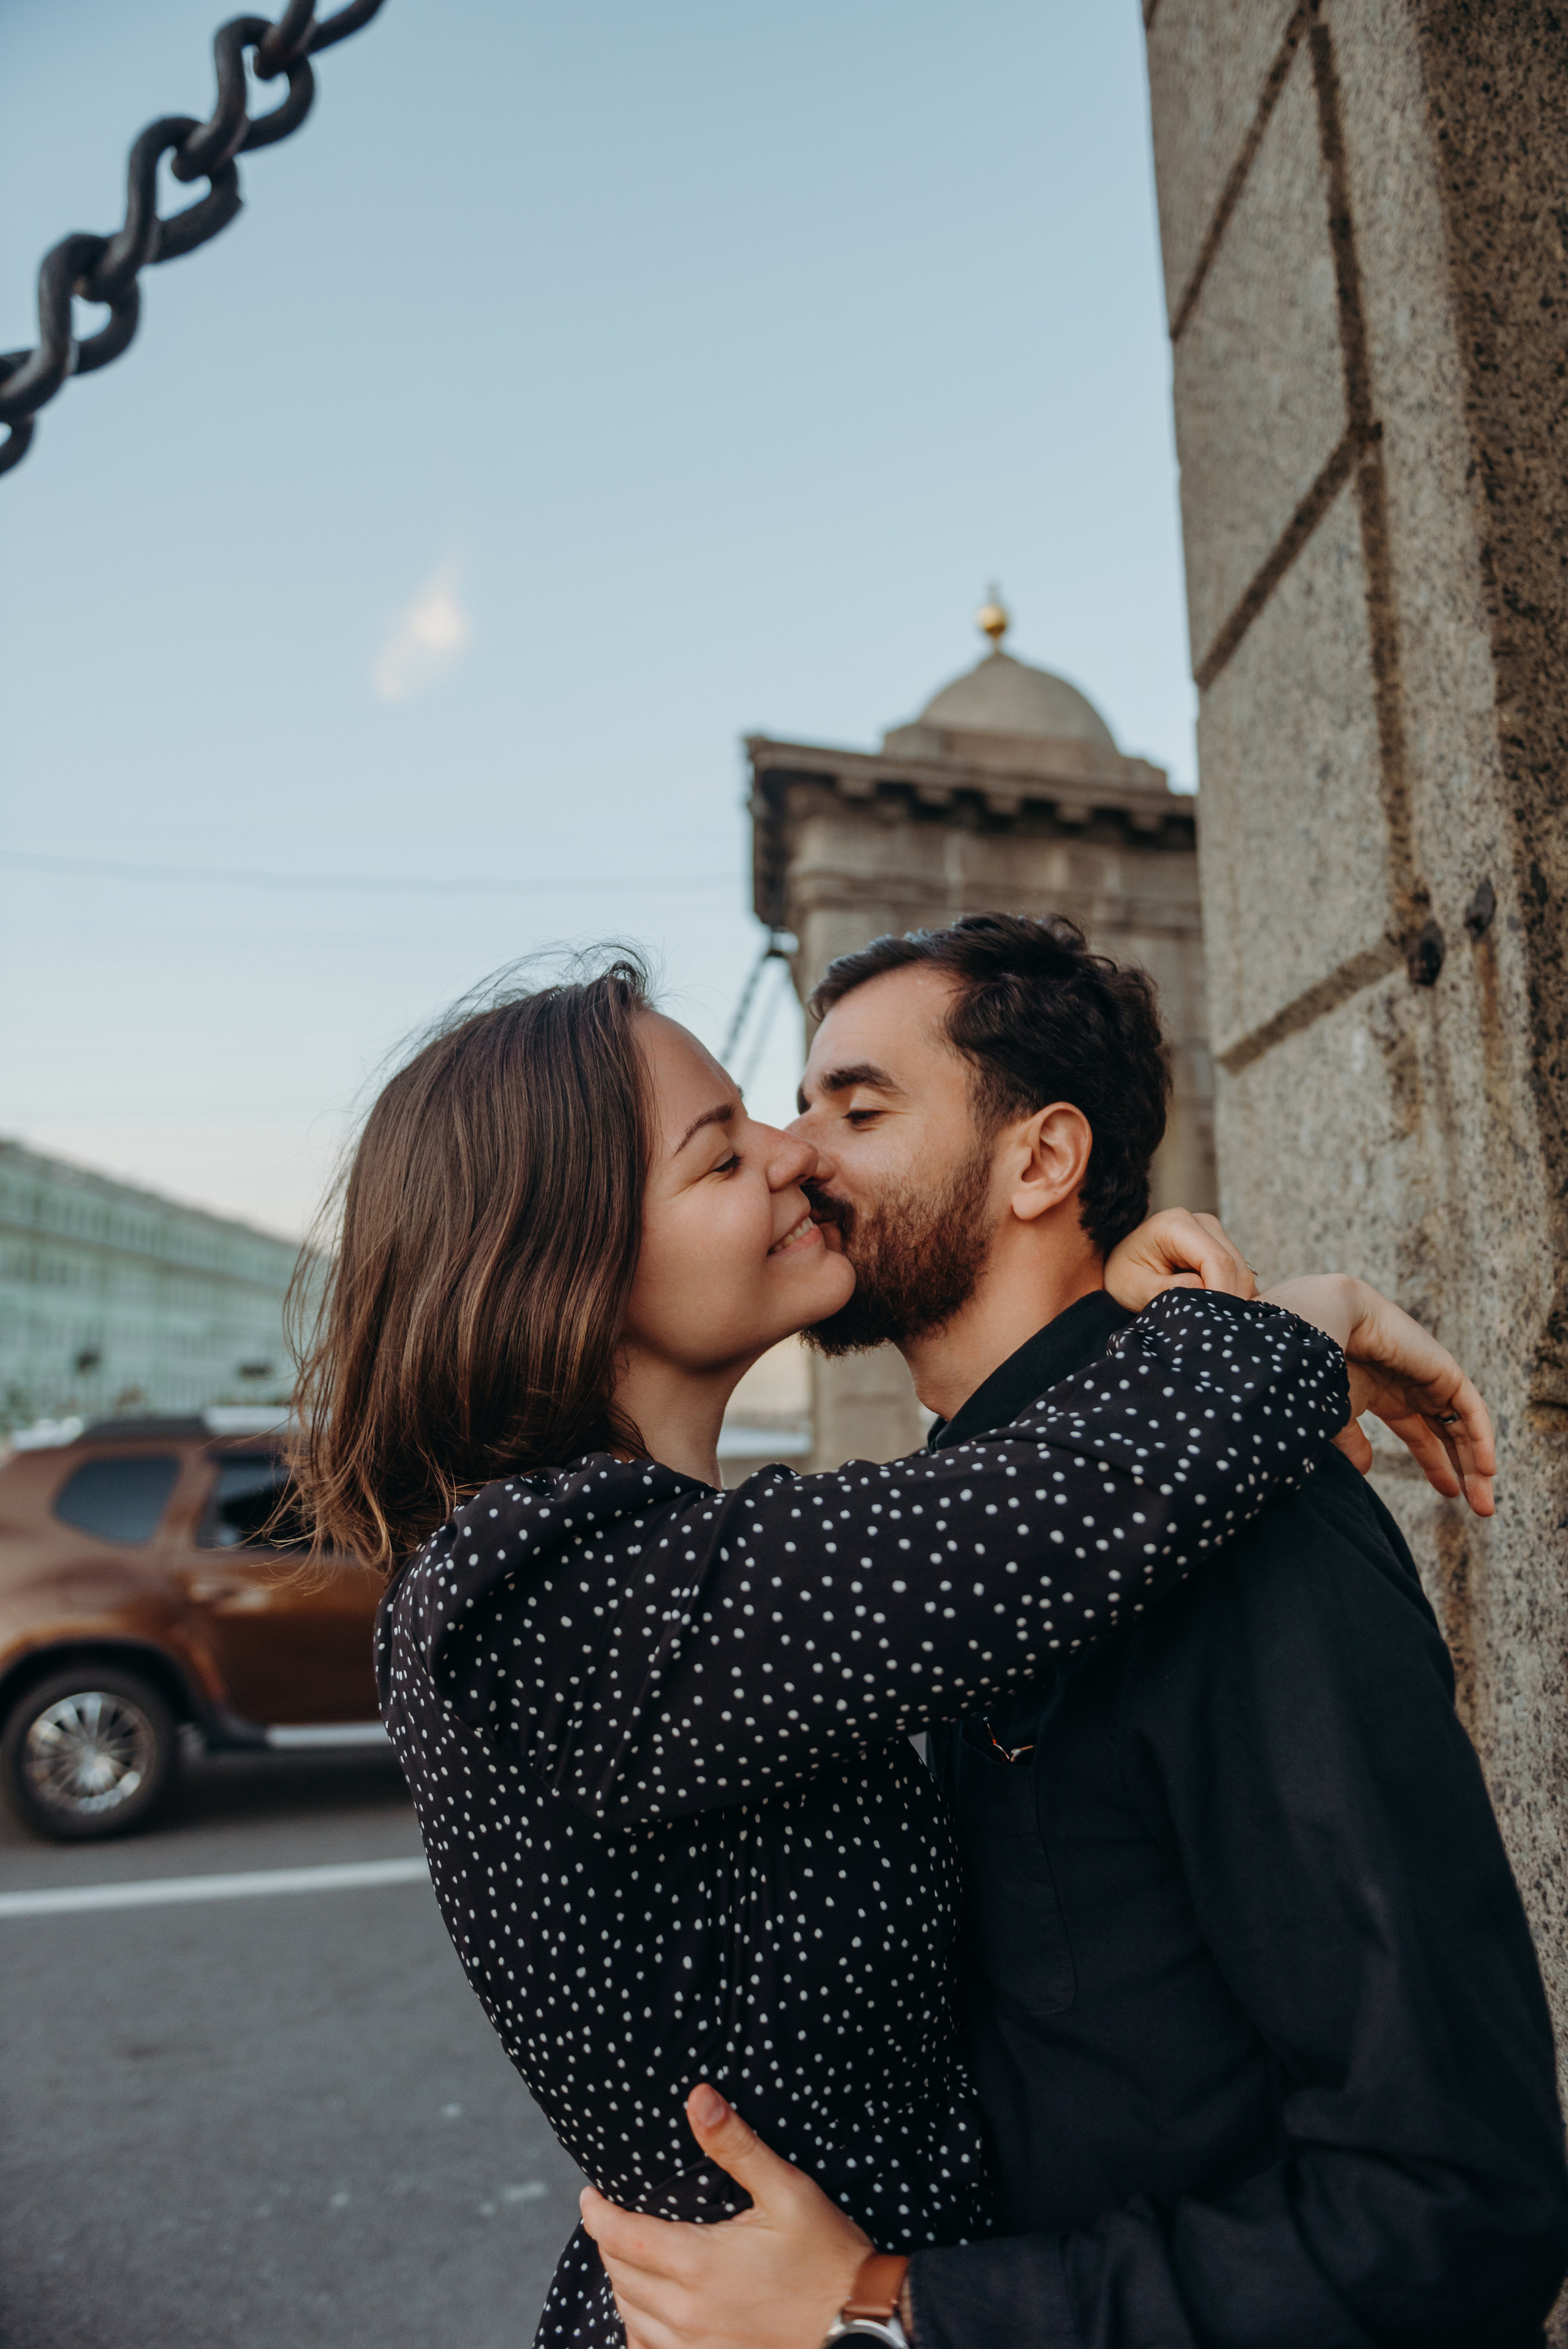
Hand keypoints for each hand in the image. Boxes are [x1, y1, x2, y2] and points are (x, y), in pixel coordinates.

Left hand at [580, 2085, 868, 2348]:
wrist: (858, 2325)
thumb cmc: (826, 2255)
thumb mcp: (786, 2191)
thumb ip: (736, 2145)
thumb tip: (698, 2097)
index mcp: (698, 2263)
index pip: (620, 2237)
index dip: (596, 2214)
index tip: (589, 2196)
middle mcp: (686, 2311)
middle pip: (619, 2274)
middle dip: (607, 2242)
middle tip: (609, 2217)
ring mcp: (695, 2347)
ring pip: (630, 2315)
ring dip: (621, 2282)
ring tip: (625, 2255)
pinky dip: (637, 2328)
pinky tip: (645, 2313)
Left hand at [1104, 1209, 1257, 1309]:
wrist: (1121, 1266)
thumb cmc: (1123, 1276)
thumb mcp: (1135, 1287)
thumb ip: (1165, 1289)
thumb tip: (1202, 1289)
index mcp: (1175, 1225)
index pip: (1215, 1259)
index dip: (1221, 1291)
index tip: (1214, 1320)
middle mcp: (1200, 1223)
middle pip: (1234, 1265)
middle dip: (1228, 1299)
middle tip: (1214, 1329)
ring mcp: (1213, 1233)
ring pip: (1241, 1271)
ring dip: (1231, 1299)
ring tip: (1210, 1322)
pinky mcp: (1220, 1247)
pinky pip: (1238, 1275)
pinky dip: (1232, 1295)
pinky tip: (1215, 1312)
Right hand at [1263, 1274, 1494, 1516]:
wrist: (1324, 1322)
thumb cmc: (1317, 1365)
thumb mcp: (1333, 1415)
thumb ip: (1350, 1443)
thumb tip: (1364, 1470)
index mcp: (1380, 1392)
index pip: (1419, 1433)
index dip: (1434, 1463)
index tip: (1450, 1494)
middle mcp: (1409, 1385)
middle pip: (1445, 1432)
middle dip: (1462, 1470)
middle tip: (1479, 1508)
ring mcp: (1427, 1377)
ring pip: (1462, 1425)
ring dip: (1476, 1463)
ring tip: (1484, 1501)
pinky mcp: (1444, 1371)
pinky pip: (1470, 1410)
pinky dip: (1480, 1439)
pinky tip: (1485, 1470)